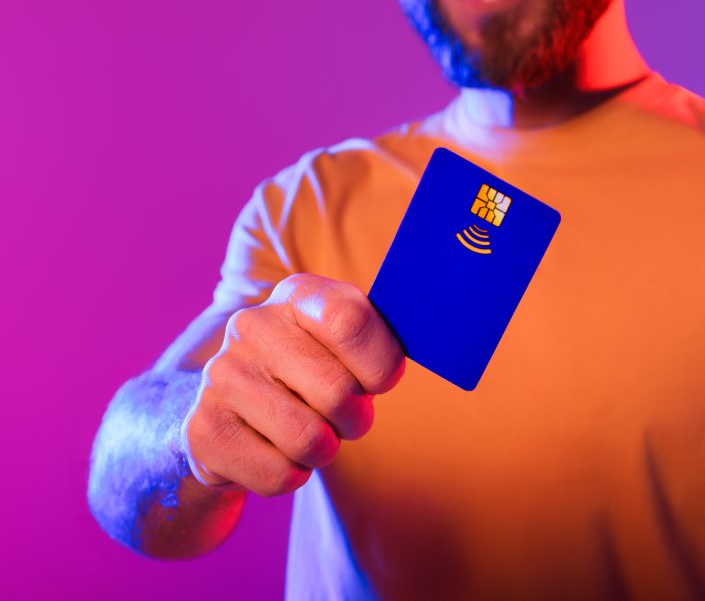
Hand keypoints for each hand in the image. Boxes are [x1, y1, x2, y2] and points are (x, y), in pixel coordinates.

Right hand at [180, 273, 405, 496]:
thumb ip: (381, 339)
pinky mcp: (203, 429)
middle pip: (338, 392)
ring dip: (323, 450)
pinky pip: (280, 474)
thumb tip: (435, 335)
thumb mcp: (345, 345)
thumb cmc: (310, 375)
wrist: (230, 413)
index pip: (350, 321)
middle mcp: (252, 325)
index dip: (379, 365)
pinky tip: (274, 450)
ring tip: (308, 432)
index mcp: (297, 295)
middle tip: (343, 417)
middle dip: (355, 419)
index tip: (380, 381)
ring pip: (310, 440)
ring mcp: (221, 375)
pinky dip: (291, 475)